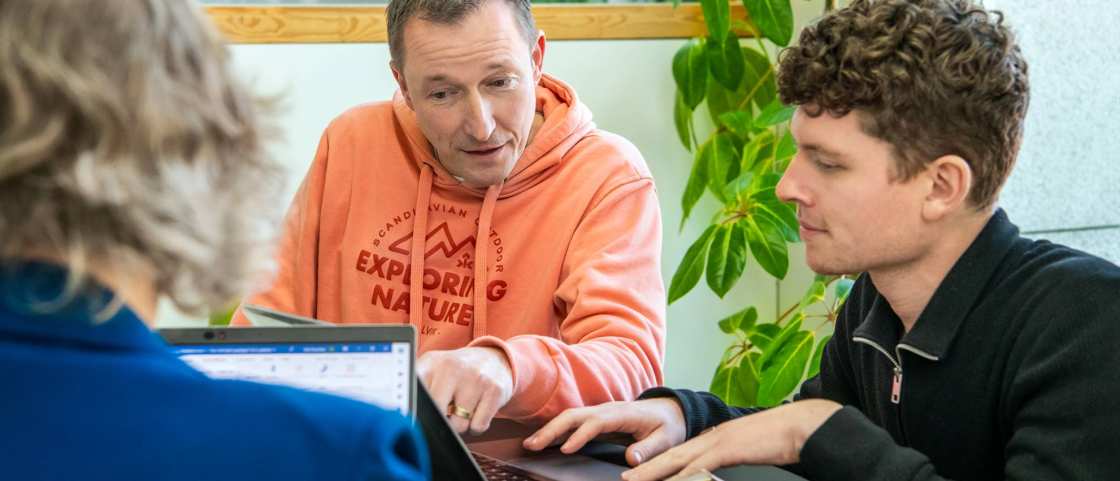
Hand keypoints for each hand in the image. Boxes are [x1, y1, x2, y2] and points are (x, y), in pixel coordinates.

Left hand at [417, 346, 513, 433]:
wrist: (494, 358)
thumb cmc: (458, 371)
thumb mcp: (434, 368)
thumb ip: (417, 387)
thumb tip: (405, 414)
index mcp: (431, 363)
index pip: (413, 393)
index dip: (413, 410)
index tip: (414, 418)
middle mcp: (453, 367)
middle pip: (436, 414)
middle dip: (440, 420)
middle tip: (446, 411)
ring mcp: (476, 378)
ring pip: (459, 425)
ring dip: (460, 424)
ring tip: (462, 409)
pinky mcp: (495, 390)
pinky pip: (478, 426)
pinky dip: (476, 426)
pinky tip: (476, 410)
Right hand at [523, 398, 686, 466]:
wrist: (670, 410)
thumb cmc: (668, 425)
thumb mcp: (666, 439)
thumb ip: (650, 449)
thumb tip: (631, 459)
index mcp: (623, 414)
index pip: (597, 422)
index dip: (580, 435)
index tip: (565, 449)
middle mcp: (608, 409)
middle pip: (575, 415)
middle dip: (553, 429)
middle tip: (534, 445)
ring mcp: (600, 412)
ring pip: (570, 416)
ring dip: (549, 429)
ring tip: (531, 444)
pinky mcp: (597, 418)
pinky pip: (573, 421)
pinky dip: (556, 429)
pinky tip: (543, 440)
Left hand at [621, 399, 841, 480]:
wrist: (801, 424)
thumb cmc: (779, 439)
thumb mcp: (747, 450)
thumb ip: (728, 458)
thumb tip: (715, 472)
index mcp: (715, 438)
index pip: (681, 453)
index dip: (658, 464)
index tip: (639, 473)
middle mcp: (711, 438)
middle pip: (671, 456)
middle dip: (646, 468)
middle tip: (624, 478)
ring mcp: (718, 442)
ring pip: (677, 461)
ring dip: (654, 472)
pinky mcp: (728, 449)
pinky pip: (699, 466)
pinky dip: (682, 476)